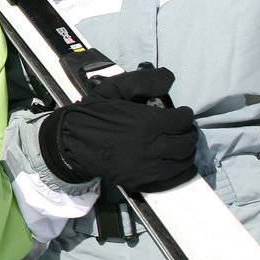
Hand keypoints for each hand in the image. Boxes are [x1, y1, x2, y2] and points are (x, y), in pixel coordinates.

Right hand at [38, 66, 197, 192]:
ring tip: (179, 144)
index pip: (183, 121)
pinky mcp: (141, 181)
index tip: (181, 113)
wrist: (71, 142)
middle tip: (182, 129)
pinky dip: (178, 171)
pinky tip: (174, 162)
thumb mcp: (114, 88)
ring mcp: (147, 167)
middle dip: (188, 133)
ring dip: (185, 152)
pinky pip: (171, 179)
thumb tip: (169, 79)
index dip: (185, 115)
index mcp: (146, 123)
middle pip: (187, 142)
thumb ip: (143, 81)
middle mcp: (150, 147)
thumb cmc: (94, 114)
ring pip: (182, 162)